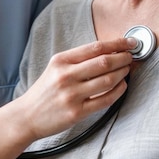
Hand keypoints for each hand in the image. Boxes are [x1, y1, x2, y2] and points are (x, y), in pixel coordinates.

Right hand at [14, 37, 133, 141]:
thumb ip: (78, 60)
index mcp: (61, 60)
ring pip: (107, 80)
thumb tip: (109, 51)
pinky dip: (118, 91)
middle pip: (104, 62)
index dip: (117, 44)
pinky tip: (122, 86)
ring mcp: (71, 95)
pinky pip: (105, 100)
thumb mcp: (55, 68)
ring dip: (122, 73)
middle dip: (123, 58)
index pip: (95, 47)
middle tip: (131, 57)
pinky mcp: (77, 112)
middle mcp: (66, 76)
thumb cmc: (44, 91)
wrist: (27, 115)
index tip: (130, 42)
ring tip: (127, 70)